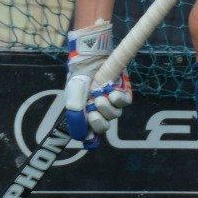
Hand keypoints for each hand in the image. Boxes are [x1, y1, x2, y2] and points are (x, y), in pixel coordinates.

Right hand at [63, 20, 131, 149]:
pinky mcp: (123, 93)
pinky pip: (125, 102)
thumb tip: (81, 136)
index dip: (91, 137)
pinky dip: (118, 99)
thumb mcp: (72, 95)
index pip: (90, 133)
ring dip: (107, 108)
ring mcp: (112, 103)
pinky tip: (112, 93)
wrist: (91, 61)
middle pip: (104, 126)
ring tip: (99, 97)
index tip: (89, 136)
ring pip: (114, 115)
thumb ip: (75, 114)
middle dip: (99, 122)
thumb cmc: (80, 78)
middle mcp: (100, 111)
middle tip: (93, 112)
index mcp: (86, 114)